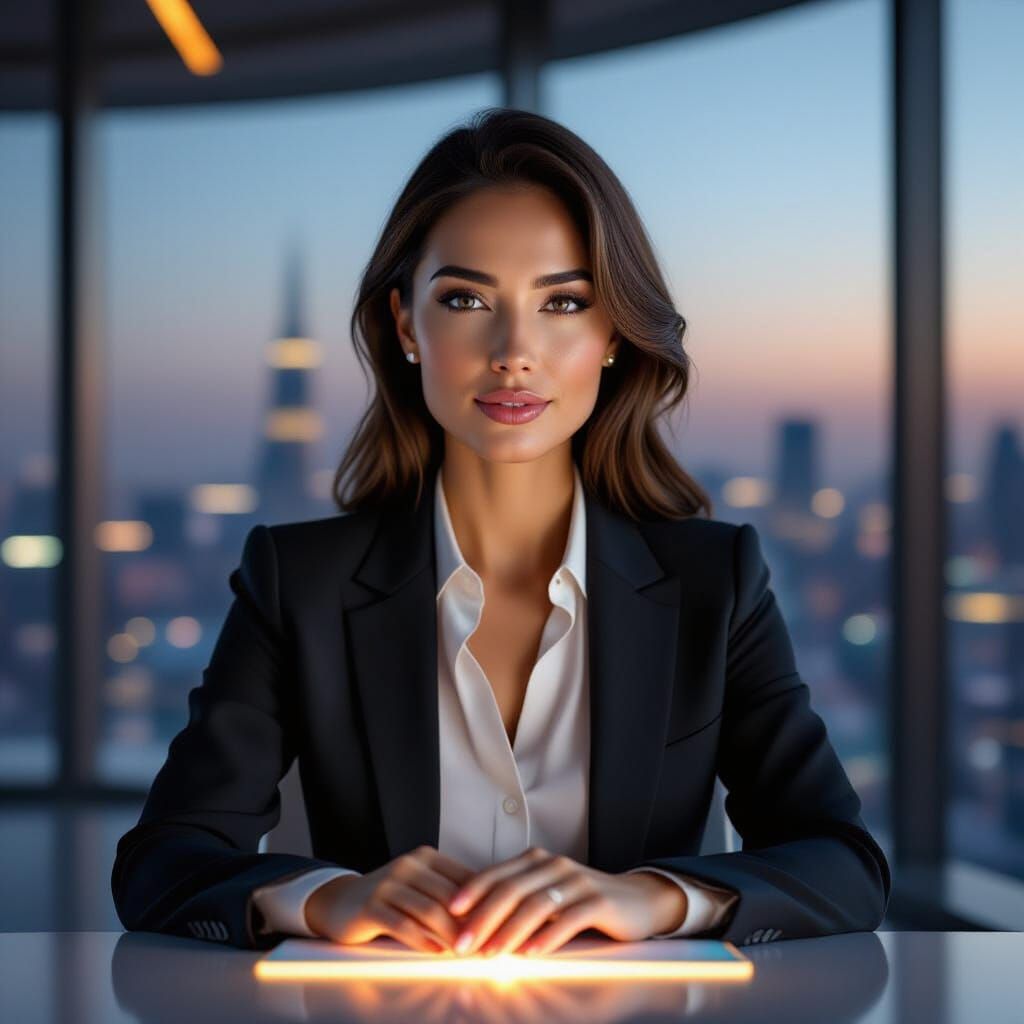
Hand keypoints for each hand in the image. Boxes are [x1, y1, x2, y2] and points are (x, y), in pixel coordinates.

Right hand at [305, 845, 475, 952]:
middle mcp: (408, 865)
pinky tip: (435, 951)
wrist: (341, 901)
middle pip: (450, 895)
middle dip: (470, 921)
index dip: (484, 902)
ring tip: (463, 950)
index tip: (498, 923)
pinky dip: (423, 940)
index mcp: (425, 857)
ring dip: (450, 934)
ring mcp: (388, 884)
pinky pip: (403, 925)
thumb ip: (448, 892)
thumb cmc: (389, 897)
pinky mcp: (371, 906)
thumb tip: (490, 911)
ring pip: (429, 910)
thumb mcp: (420, 885)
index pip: (463, 877)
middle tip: (486, 942)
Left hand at [445, 846, 687, 956]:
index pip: (498, 873)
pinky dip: (547, 937)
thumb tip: (473, 921)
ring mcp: (577, 881)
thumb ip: (518, 900)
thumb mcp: (548, 894)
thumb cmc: (583, 900)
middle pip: (512, 889)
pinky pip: (568, 919)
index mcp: (537, 860)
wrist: (637, 900)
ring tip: (491, 954)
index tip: (449, 912)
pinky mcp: (599, 901)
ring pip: (536, 904)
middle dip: (483, 917)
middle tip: (463, 943)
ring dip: (510, 931)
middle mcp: (554, 865)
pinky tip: (531, 954)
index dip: (473, 891)